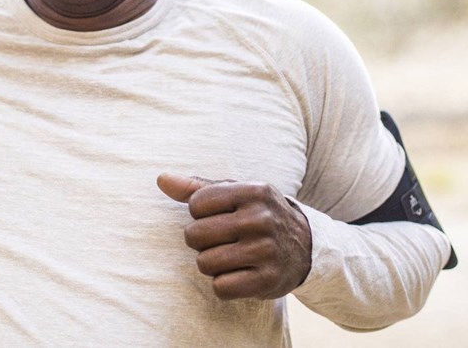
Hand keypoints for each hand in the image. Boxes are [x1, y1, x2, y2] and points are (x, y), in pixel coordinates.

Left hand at [157, 172, 311, 300]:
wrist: (306, 246)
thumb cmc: (258, 215)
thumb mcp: (236, 193)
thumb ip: (196, 187)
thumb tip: (161, 179)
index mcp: (252, 191)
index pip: (196, 203)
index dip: (199, 214)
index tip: (217, 217)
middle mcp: (261, 218)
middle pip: (195, 235)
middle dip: (201, 241)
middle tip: (221, 240)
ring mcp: (266, 250)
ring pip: (205, 263)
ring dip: (211, 264)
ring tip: (229, 257)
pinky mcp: (268, 280)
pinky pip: (220, 287)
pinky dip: (223, 285)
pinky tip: (238, 275)